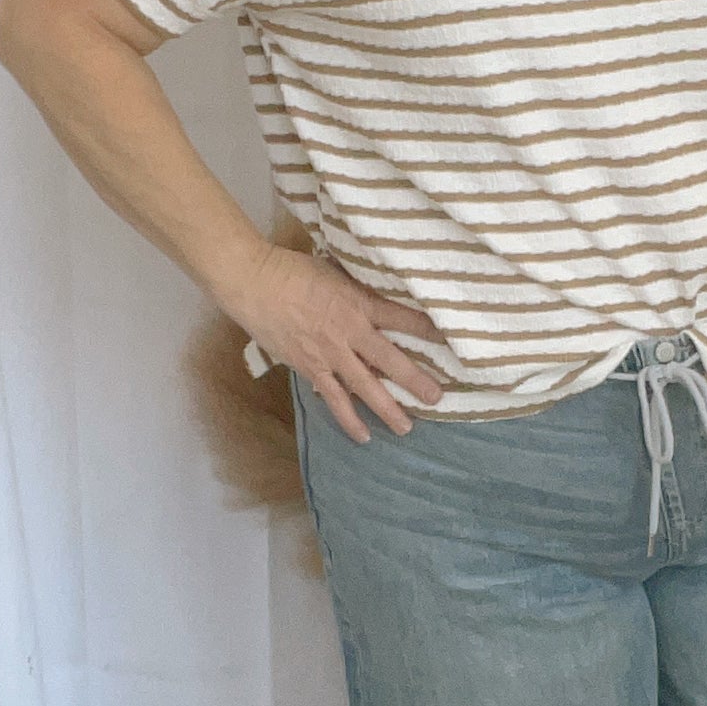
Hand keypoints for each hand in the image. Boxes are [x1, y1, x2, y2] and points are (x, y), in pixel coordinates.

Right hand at [224, 243, 444, 442]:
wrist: (254, 284)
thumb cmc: (293, 269)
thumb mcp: (336, 272)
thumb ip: (358, 288)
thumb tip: (378, 292)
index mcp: (359, 303)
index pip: (403, 318)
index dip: (428, 330)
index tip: (451, 341)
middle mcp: (350, 332)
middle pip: (390, 360)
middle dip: (416, 381)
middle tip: (438, 398)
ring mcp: (330, 354)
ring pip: (365, 387)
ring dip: (387, 409)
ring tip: (406, 428)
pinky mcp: (310, 369)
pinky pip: (334, 398)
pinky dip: (348, 418)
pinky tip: (363, 435)